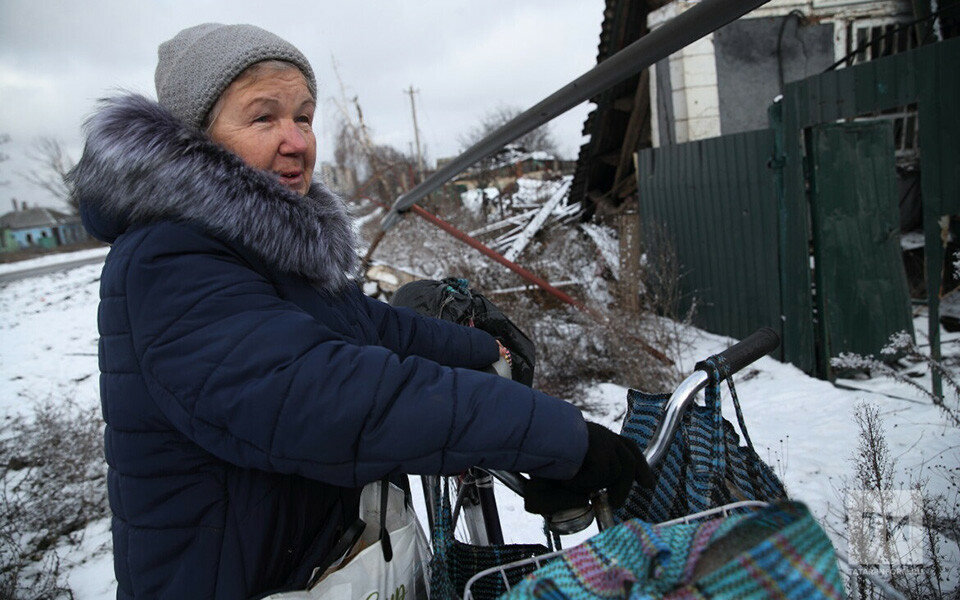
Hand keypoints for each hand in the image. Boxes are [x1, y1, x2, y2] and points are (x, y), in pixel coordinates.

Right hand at [523, 422, 653, 514]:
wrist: (529, 440)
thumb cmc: (538, 460)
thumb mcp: (557, 482)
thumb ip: (569, 495)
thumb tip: (585, 501)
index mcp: (598, 438)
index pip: (628, 448)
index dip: (641, 466)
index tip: (648, 485)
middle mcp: (603, 436)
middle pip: (628, 461)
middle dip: (625, 485)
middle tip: (615, 503)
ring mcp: (602, 440)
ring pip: (614, 472)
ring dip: (593, 484)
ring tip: (568, 483)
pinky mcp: (599, 448)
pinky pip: (601, 474)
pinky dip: (583, 482)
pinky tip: (566, 479)